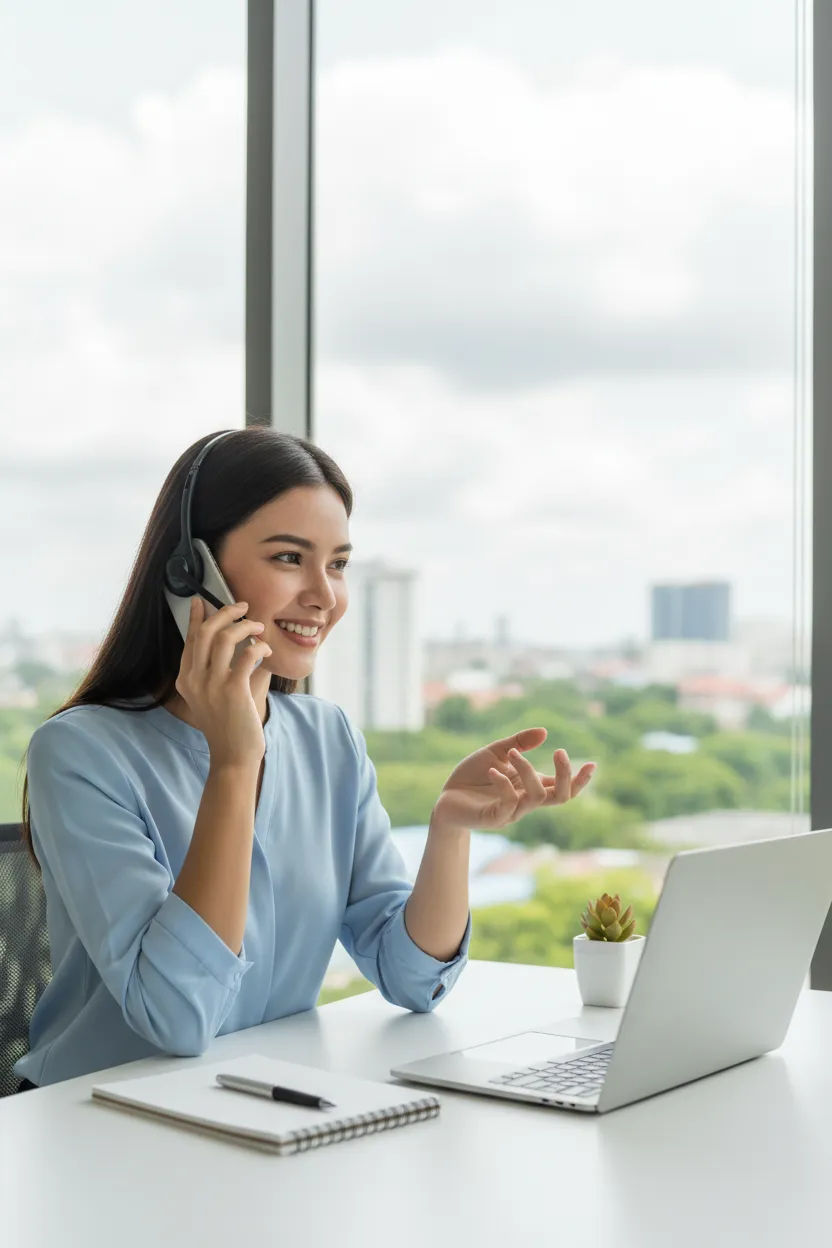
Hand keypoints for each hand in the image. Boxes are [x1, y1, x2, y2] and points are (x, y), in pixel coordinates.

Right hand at [174, 596, 271, 767]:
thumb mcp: (210, 697)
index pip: (189, 640)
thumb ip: (213, 671)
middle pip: (205, 632)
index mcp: (185, 680)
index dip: (196, 617)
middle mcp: (194, 680)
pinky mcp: (233, 690)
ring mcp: (212, 685)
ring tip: (258, 626)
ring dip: (245, 626)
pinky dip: (258, 646)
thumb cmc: (227, 725)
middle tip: (242, 606)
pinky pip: (246, 654)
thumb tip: (230, 639)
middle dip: (224, 612)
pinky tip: (265, 649)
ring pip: (224, 638)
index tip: (202, 601)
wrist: (233, 756)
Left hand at [431, 727, 595, 832]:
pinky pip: (508, 804)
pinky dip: (504, 785)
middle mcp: (525, 802)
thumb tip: (544, 732)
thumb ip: (519, 743)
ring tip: (513, 755)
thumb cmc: (472, 776)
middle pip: (561, 797)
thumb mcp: (496, 753)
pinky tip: (492, 769)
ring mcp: (511, 812)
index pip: (563, 788)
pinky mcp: (493, 819)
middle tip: (560, 752)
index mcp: (530, 787)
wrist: (445, 797)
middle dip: (566, 776)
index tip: (593, 763)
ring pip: (537, 797)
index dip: (580, 780)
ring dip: (528, 771)